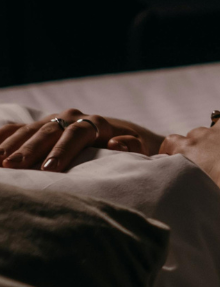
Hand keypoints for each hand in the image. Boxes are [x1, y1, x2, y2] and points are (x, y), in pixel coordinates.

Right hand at [0, 110, 156, 171]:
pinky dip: (2, 137)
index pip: (77, 134)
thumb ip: (131, 145)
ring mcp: (54, 119)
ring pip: (30, 129)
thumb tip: (116, 143)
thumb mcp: (139, 147)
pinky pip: (17, 128)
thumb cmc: (131, 147)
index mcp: (96, 123)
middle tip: (14, 167)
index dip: (62, 151)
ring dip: (12, 144)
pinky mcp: (40, 125)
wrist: (123, 133)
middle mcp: (73, 117)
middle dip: (30, 149)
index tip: (49, 169)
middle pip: (49, 131)